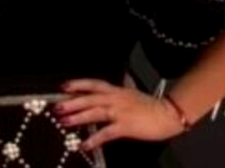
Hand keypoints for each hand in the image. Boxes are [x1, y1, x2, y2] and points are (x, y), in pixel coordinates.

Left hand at [55, 79, 184, 150]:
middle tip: (57, 107)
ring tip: (64, 122)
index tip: (63, 87)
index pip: (93, 84)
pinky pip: (106, 133)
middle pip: (90, 98)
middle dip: (72, 102)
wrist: (167, 114)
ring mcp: (120, 112)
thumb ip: (123, 88)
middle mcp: (116, 99)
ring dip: (78, 117)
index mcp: (117, 90)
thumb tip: (119, 81)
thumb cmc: (151, 106)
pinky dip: (94, 139)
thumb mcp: (134, 92)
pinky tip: (85, 144)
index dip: (78, 84)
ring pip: (95, 112)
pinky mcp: (125, 126)